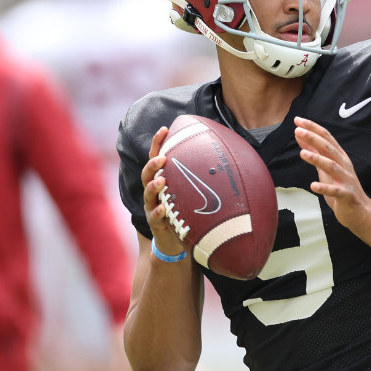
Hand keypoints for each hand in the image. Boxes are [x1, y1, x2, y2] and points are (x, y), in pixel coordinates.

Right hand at [141, 127, 187, 258]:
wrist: (174, 241)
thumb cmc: (183, 211)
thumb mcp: (188, 192)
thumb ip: (197, 177)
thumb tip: (223, 158)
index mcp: (160, 180)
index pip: (155, 158)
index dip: (157, 143)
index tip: (165, 129)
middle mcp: (153, 192)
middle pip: (147, 173)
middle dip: (153, 164)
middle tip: (163, 158)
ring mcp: (151, 207)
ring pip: (148, 194)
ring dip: (153, 186)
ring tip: (161, 180)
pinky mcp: (155, 223)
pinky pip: (154, 216)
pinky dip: (158, 211)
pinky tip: (163, 208)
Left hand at [294, 117, 370, 232]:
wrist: (360, 211)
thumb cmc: (342, 188)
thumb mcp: (326, 168)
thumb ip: (314, 152)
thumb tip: (301, 136)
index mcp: (339, 157)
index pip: (326, 137)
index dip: (312, 127)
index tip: (298, 120)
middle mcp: (344, 165)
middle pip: (328, 148)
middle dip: (313, 138)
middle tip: (298, 130)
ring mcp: (346, 180)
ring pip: (331, 166)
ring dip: (317, 159)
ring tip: (302, 153)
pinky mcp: (346, 195)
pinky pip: (335, 191)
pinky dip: (324, 187)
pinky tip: (313, 186)